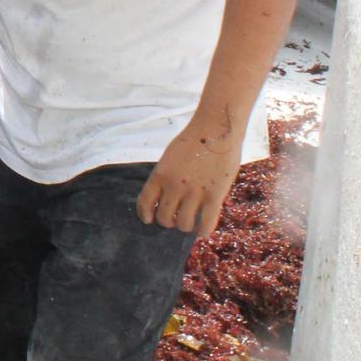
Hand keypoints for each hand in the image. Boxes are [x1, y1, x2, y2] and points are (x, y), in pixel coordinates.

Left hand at [136, 117, 242, 236]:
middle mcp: (174, 186)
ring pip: (184, 224)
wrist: (215, 129)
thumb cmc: (193, 140)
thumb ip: (166, 177)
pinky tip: (202, 230)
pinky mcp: (214, 196)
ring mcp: (194, 192)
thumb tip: (165, 198)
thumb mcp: (170, 157)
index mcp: (159, 174)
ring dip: (186, 226)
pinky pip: (206, 223)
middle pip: (164, 218)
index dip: (145, 215)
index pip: (144, 203)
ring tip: (190, 223)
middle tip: (175, 219)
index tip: (149, 219)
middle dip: (169, 221)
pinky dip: (202, 231)